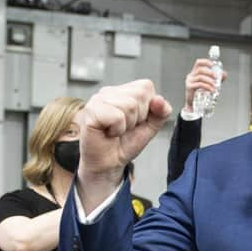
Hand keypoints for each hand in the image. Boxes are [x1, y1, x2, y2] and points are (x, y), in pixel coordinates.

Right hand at [78, 79, 171, 211]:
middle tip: (125, 127)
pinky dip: (117, 129)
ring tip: (116, 130)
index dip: (148, 108)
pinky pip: (117, 116)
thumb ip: (161, 112)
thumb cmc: (126, 143)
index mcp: (123, 91)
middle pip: (139, 95)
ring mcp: (97, 100)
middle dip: (139, 117)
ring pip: (129, 105)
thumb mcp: (151, 126)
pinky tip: (108, 133)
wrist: (109, 164)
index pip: (146, 86)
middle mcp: (109, 92)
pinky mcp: (90, 111)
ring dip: (127, 124)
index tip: (136, 121)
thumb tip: (160, 99)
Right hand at [183, 58, 226, 112]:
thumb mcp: (209, 84)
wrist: (194, 104)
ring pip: (200, 77)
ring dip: (210, 81)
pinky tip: (211, 90)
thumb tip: (224, 74)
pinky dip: (207, 87)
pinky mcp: (189, 87)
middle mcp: (191, 75)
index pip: (198, 63)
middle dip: (210, 73)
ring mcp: (189, 81)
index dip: (206, 62)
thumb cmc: (200, 93)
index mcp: (195, 72)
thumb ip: (217, 78)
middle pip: (200, 70)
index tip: (213, 65)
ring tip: (214, 87)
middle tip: (216, 78)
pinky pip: (199, 84)